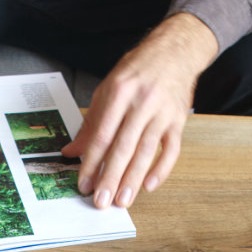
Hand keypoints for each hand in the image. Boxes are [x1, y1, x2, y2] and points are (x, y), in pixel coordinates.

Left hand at [62, 13, 218, 208]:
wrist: (175, 50)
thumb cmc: (137, 70)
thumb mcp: (108, 89)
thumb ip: (91, 122)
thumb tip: (72, 152)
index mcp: (119, 93)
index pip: (102, 135)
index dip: (91, 162)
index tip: (84, 183)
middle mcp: (142, 103)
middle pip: (123, 147)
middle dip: (111, 177)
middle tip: (101, 201)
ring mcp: (163, 113)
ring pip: (146, 152)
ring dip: (133, 179)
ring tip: (122, 200)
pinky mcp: (179, 121)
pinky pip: (172, 150)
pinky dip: (161, 169)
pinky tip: (149, 186)